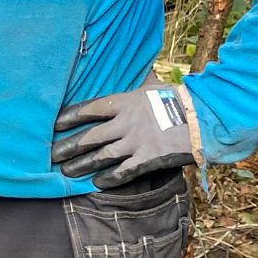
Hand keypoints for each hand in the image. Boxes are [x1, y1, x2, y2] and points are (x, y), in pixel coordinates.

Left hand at [51, 81, 197, 187]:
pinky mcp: (149, 159)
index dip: (69, 117)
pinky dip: (108, 178)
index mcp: (125, 102)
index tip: (54, 124)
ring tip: (66, 171)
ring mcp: (137, 142)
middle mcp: (126, 122)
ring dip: (81, 165)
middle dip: (68, 147)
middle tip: (51, 155)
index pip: (89, 109)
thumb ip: (136, 86)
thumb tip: (130, 74)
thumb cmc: (180, 99)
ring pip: (101, 156)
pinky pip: (123, 172)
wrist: (206, 117)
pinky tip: (96, 183)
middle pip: (89, 137)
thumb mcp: (153, 87)